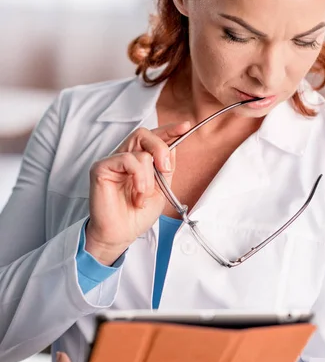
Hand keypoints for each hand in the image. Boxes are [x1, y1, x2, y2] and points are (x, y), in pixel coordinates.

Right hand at [85, 120, 191, 264]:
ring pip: (139, 151)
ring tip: (144, 195)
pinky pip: (127, 159)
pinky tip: (137, 194)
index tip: (185, 126)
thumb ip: (165, 168)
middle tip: (165, 168)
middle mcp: (124, 157)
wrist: (122, 234)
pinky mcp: (101, 168)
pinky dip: (139, 177)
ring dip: (149, 176)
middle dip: (161, 148)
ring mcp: (112, 162)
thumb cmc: (136, 215)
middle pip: (144, 134)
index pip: (152, 137)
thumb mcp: (160, 189)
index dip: (169, 130)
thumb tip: (173, 147)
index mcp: (138, 160)